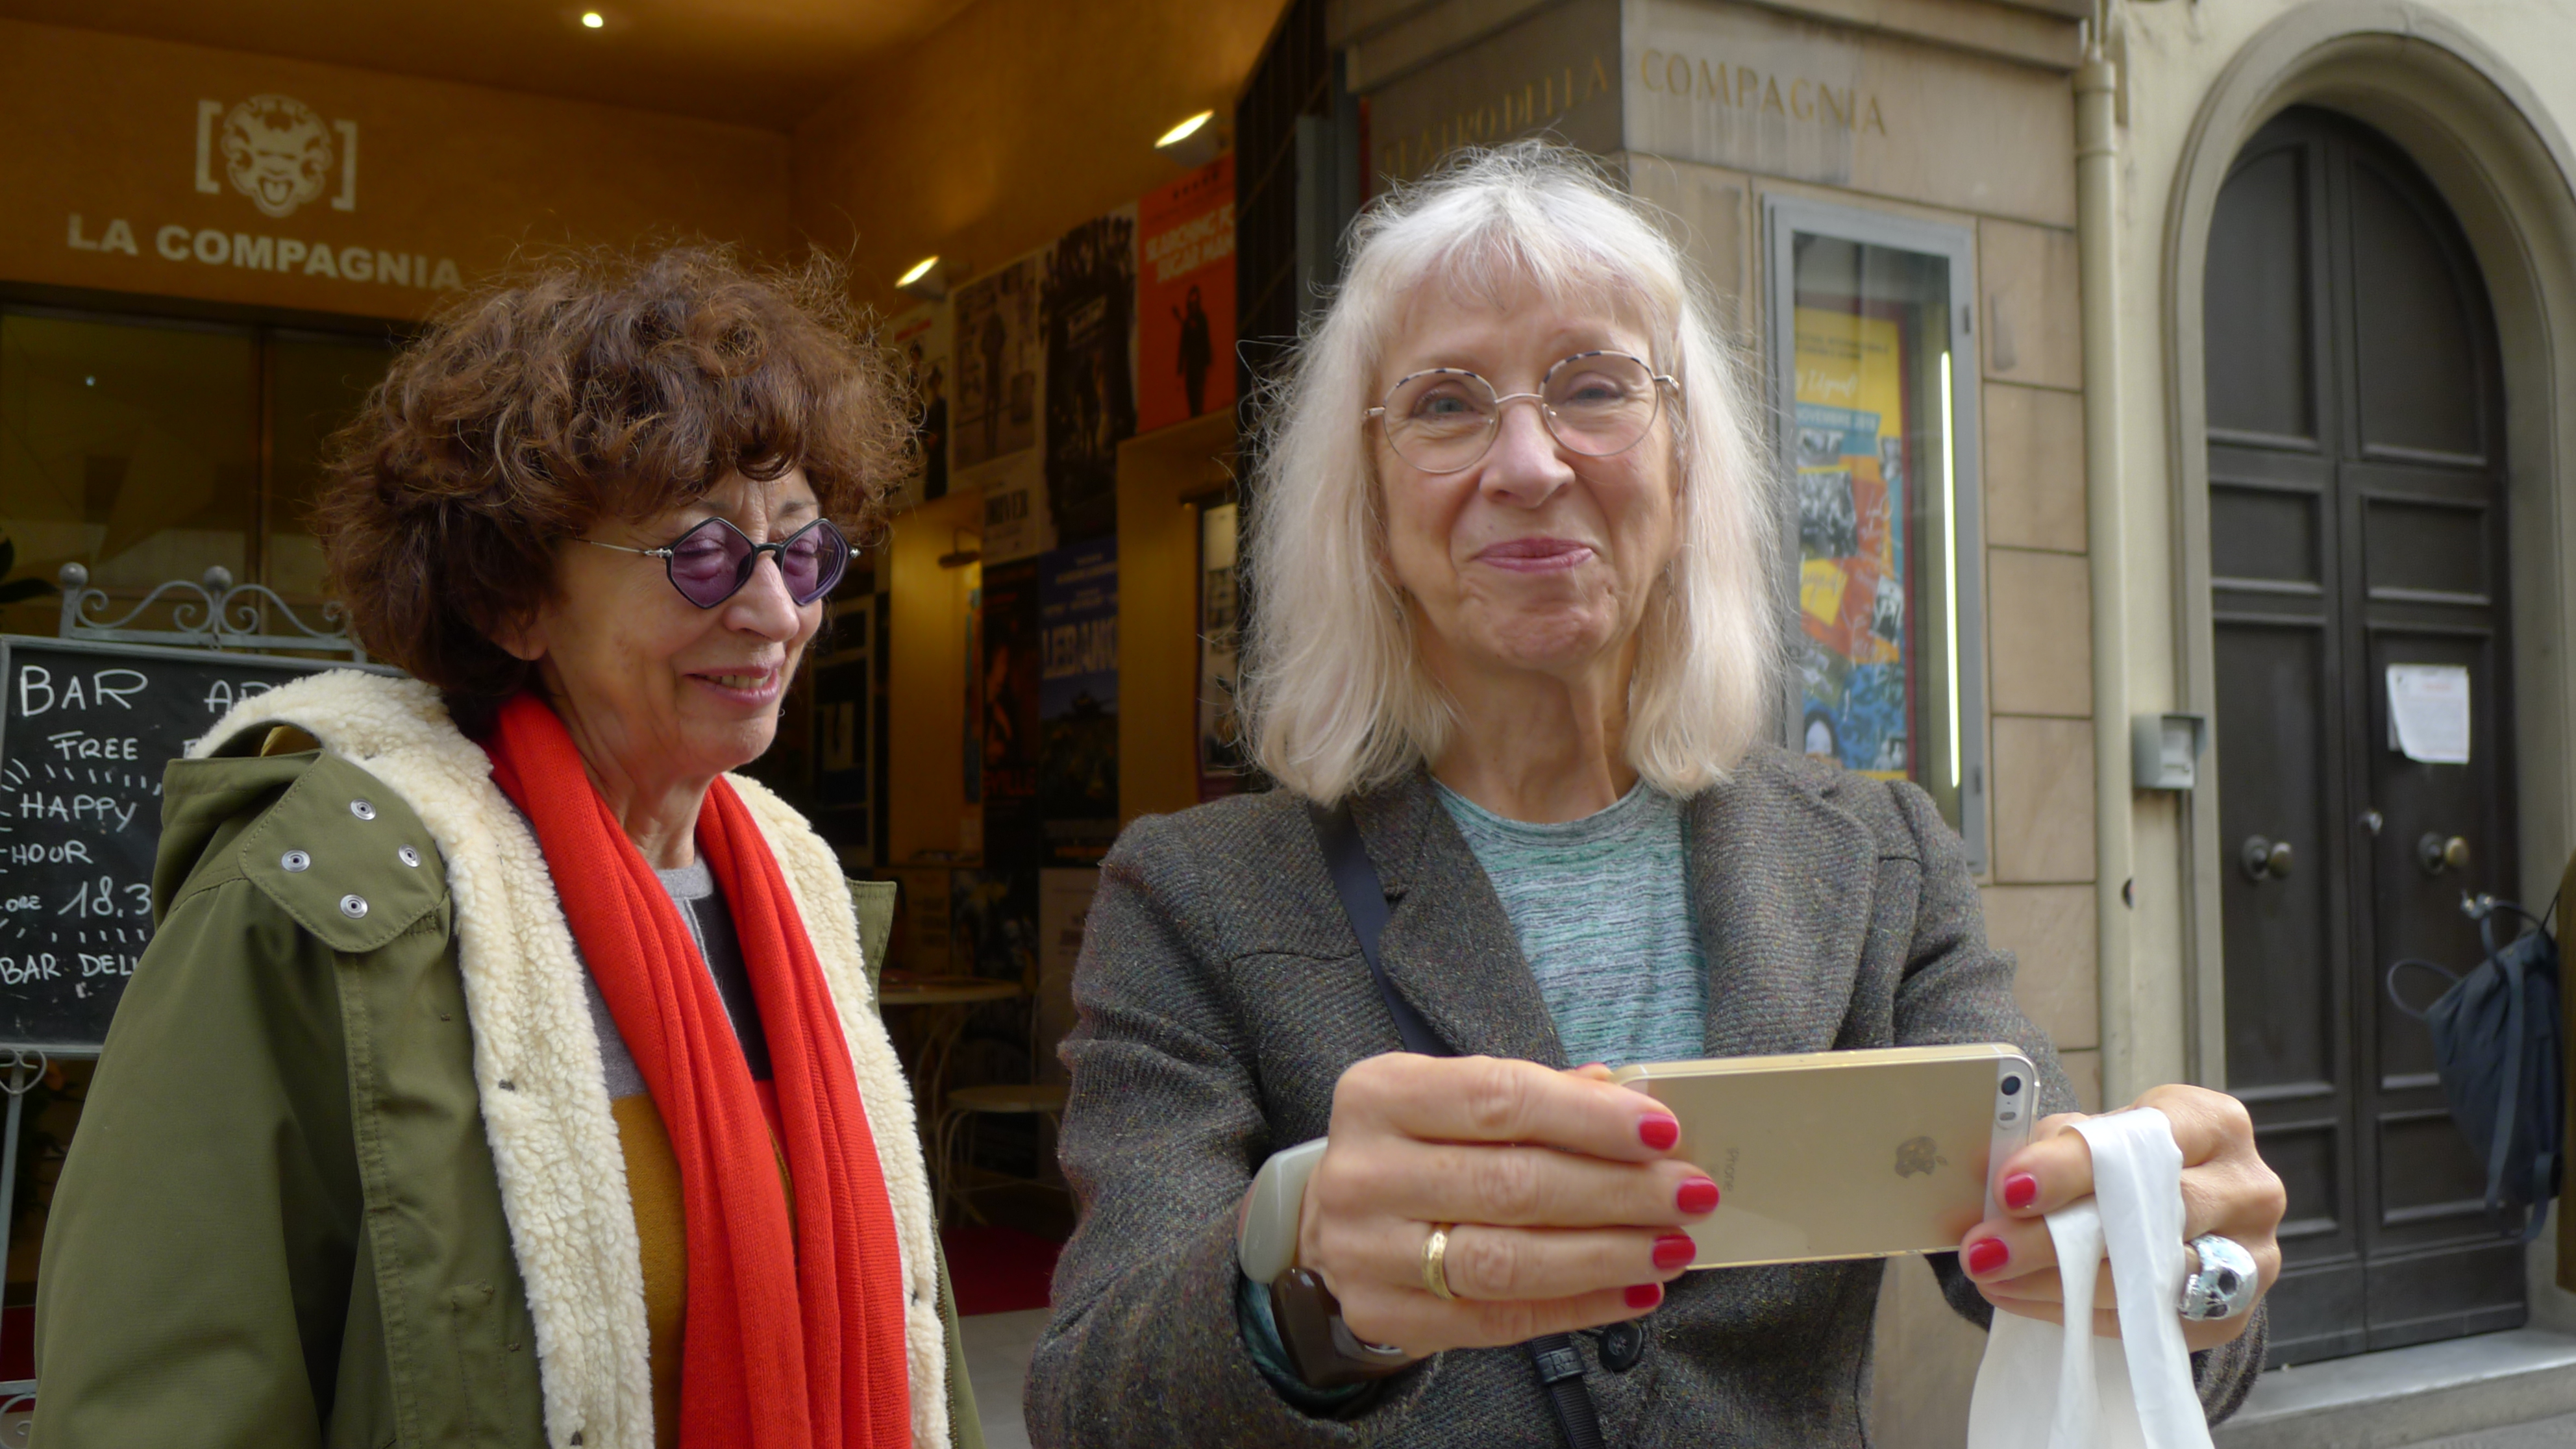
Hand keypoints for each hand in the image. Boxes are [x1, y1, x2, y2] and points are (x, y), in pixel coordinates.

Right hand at [1296, 1055, 1716, 1358]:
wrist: (1329, 1227)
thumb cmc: (1414, 1151)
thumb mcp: (1452, 1102)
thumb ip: (1536, 1096)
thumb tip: (1630, 1098)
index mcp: (1380, 1095)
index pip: (1498, 1098)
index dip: (1587, 1116)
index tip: (1663, 1130)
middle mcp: (1363, 1172)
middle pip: (1511, 1184)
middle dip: (1617, 1190)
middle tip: (1690, 1193)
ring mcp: (1369, 1252)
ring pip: (1507, 1260)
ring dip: (1607, 1254)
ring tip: (1673, 1247)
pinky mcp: (1388, 1317)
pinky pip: (1500, 1320)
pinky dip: (1579, 1307)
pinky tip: (1634, 1292)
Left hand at [1957, 1083, 2285, 1349]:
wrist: (2181, 1217)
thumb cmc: (2132, 1164)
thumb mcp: (2100, 1135)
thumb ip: (2056, 1146)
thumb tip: (1992, 1175)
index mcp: (2212, 1123)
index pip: (2140, 1142)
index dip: (2070, 1167)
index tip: (2009, 1188)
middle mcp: (2246, 1188)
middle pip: (2146, 1216)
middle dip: (2053, 1236)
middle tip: (1984, 1248)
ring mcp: (2249, 1257)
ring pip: (2147, 1277)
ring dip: (2057, 1282)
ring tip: (1992, 1276)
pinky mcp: (2231, 1315)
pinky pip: (2148, 1322)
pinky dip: (2080, 1313)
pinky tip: (2025, 1299)